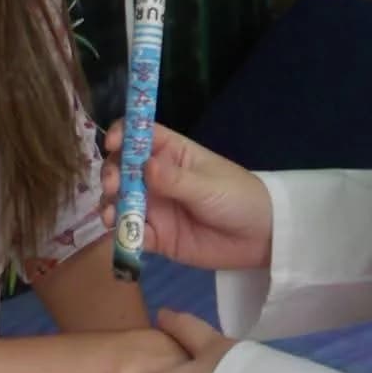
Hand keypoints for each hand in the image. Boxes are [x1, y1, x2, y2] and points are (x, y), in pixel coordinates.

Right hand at [100, 122, 272, 271]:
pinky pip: (131, 233)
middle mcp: (157, 178)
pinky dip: (121, 233)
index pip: (140, 135)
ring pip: (120, 201)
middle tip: (112, 186)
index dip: (122, 134)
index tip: (112, 143)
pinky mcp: (156, 236)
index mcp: (172, 154)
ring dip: (110, 204)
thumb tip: (145, 165)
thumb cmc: (238, 197)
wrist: (260, 238)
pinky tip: (119, 234)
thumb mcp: (208, 186)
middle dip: (111, 174)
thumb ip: (176, 180)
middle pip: (122, 168)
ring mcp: (154, 207)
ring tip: (111, 214)